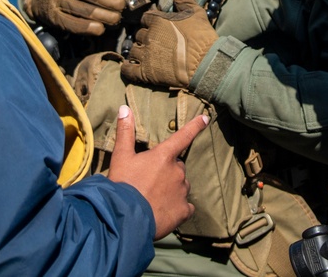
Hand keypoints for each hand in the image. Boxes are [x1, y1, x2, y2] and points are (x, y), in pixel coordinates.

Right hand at [108, 105, 208, 239]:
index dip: (195, 126)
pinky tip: (164, 212)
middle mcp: (177, 171)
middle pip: (177, 167)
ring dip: (172, 190)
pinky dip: (178, 208)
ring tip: (153, 199)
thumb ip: (125, 132)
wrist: (124, 219)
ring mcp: (182, 191)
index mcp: (164, 156)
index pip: (182, 137)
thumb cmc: (122, 185)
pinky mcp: (183, 211)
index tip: (206, 118)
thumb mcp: (120, 157)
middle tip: (148, 182)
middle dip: (167, 172)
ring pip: (181, 186)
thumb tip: (124, 107)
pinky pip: (186, 207)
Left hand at [121, 0, 217, 87]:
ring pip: (132, 50)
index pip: (146, 18)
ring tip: (147, 56)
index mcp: (158, 20)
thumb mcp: (195, 12)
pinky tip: (133, 68)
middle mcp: (148, 36)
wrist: (206, 64)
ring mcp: (146, 55)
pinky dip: (128, 68)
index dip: (151, 23)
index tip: (158, 27)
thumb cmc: (201, 37)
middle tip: (156, 43)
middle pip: (138, 34)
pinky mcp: (146, 73)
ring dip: (138, 52)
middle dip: (145, 37)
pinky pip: (129, 70)